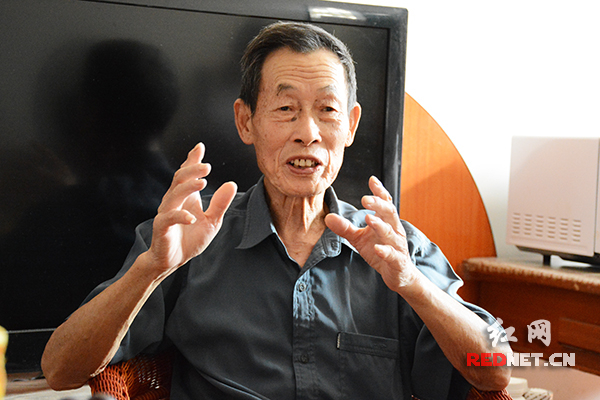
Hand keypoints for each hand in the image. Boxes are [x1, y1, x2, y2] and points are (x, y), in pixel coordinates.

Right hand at [147, 143, 236, 277]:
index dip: (192, 160)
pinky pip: (168, 218)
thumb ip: (220, 203)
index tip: (200, 147)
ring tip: (202, 182)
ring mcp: (166, 213)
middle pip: (179, 179)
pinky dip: (180, 216)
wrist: (174, 260)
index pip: (187, 173)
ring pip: (173, 195)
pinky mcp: (162, 227)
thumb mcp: (212, 221)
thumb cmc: (191, 239)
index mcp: (185, 196)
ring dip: (188, 187)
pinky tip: (192, 217)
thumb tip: (232, 184)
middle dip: (192, 170)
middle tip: (207, 166)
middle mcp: (174, 201)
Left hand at [324, 176, 417, 291]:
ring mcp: (397, 245)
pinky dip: (385, 251)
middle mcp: (394, 230)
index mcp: (386, 221)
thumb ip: (345, 228)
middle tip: (365, 198)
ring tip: (369, 217)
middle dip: (378, 204)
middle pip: (389, 212)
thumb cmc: (380, 252)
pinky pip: (392, 254)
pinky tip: (377, 248)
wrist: (399, 275)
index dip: (379, 191)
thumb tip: (328, 217)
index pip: (385, 202)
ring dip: (380, 224)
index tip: (372, 179)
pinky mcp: (397, 261)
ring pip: (391, 232)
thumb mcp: (359, 239)